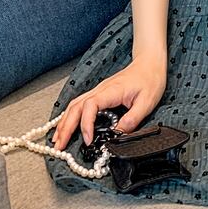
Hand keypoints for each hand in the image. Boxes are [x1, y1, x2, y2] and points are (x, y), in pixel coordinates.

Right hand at [51, 52, 167, 150]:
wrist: (150, 62)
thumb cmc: (150, 78)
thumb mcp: (147, 102)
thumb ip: (132, 119)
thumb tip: (118, 135)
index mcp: (111, 91)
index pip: (90, 106)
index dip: (86, 124)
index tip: (88, 140)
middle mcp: (100, 89)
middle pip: (76, 106)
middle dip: (66, 127)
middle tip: (59, 146)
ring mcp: (98, 90)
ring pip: (75, 105)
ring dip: (64, 122)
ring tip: (57, 140)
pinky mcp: (100, 93)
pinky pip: (80, 104)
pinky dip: (70, 116)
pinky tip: (66, 125)